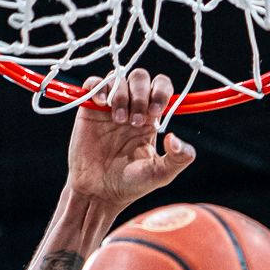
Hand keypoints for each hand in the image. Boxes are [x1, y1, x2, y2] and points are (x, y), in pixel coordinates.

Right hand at [67, 68, 195, 210]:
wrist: (99, 192)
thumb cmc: (131, 184)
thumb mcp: (161, 175)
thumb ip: (179, 158)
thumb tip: (176, 138)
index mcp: (152, 118)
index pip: (161, 87)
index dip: (160, 91)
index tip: (155, 111)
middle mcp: (133, 107)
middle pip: (140, 77)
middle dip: (140, 94)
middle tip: (135, 122)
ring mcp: (110, 106)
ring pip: (118, 78)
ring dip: (120, 95)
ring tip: (118, 120)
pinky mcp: (90, 109)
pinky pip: (94, 84)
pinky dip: (97, 87)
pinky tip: (100, 105)